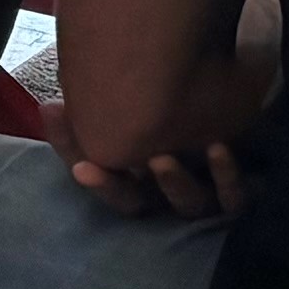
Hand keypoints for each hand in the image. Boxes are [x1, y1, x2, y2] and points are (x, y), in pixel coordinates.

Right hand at [42, 83, 246, 220]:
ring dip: (173, 185)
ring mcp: (206, 191)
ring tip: (163, 159)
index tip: (78, 161)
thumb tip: (47, 108)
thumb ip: (87, 108)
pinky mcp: (240, 187)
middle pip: (139, 202)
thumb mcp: (127, 97)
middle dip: (117, 187)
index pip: (105, 182)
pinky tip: (217, 148)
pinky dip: (226, 177)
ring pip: (188, 205)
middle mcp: (169, 189)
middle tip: (105, 165)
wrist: (237, 83)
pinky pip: (234, 196)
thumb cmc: (176, 97)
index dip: (89, 173)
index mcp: (140, 174)